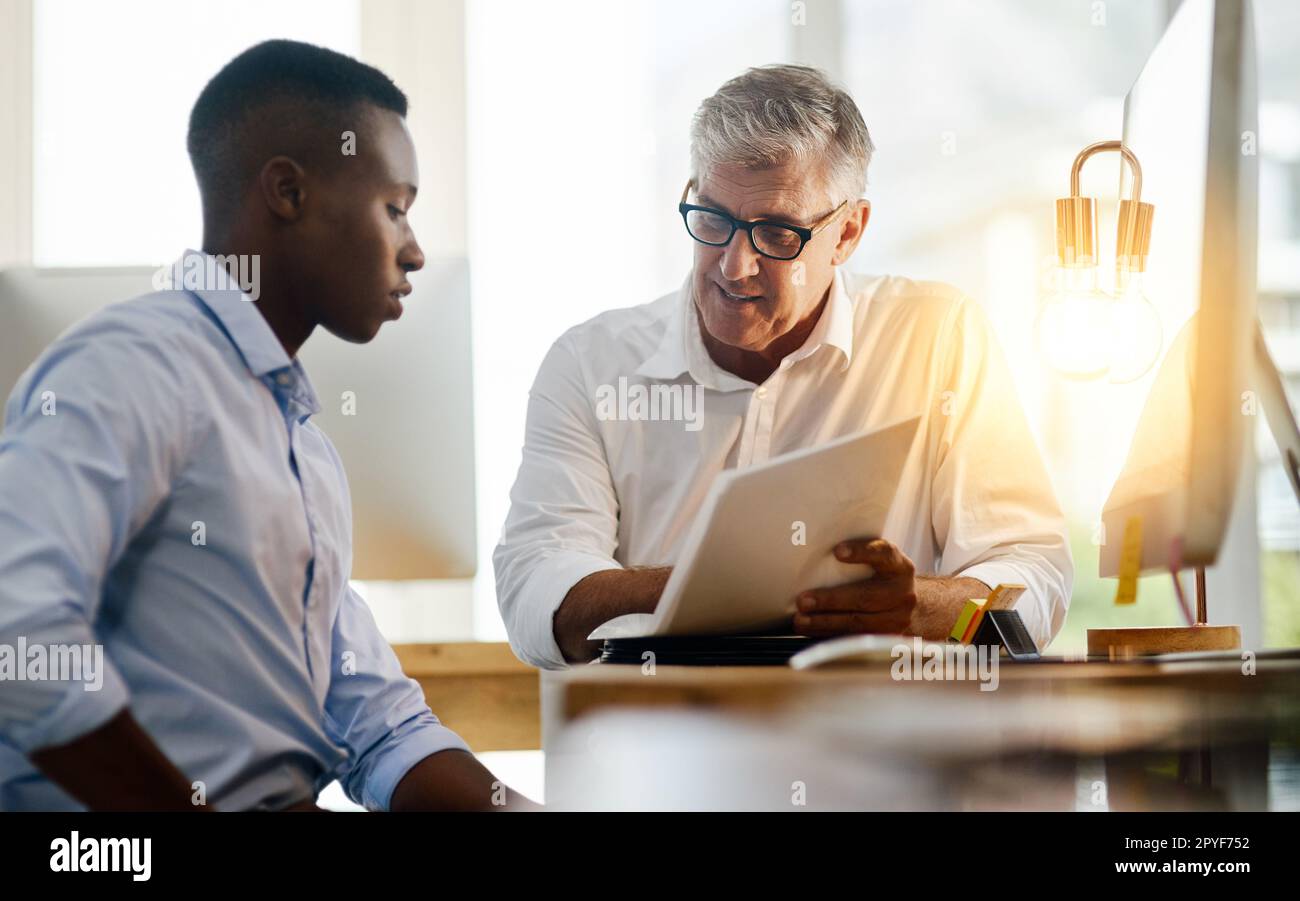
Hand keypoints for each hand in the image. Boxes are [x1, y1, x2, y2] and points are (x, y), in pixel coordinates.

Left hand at [794, 538, 916, 635]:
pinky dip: (830, 634)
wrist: (904, 602)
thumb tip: (810, 551)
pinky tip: (811, 630)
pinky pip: (855, 638)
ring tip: (800, 620)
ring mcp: (898, 618)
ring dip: (825, 621)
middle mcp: (902, 592)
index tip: (837, 551)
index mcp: (899, 566)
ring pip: (859, 622)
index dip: (862, 552)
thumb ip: (857, 557)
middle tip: (803, 600)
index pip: (883, 553)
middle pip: (866, 596)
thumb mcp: (877, 561)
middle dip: (831, 599)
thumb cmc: (879, 575)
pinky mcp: (887, 638)